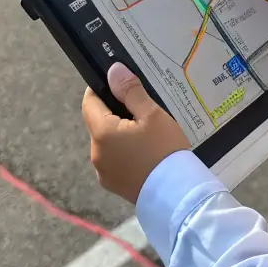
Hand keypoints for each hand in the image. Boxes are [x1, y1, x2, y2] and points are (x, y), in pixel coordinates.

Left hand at [82, 63, 190, 203]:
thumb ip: (130, 91)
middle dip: (115, 113)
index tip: (121, 86)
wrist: (178, 196)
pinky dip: (124, 153)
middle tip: (142, 110)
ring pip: (107, 142)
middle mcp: (96, 154)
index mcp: (102, 133)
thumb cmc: (165, 150)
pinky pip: (114, 160)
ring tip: (147, 133)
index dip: (102, 90)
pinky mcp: (114, 186)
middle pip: (98, 123)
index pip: (89, 102)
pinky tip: (145, 153)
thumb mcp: (151, 115)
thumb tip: (113, 70)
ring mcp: (103, 173)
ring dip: (120, 134)